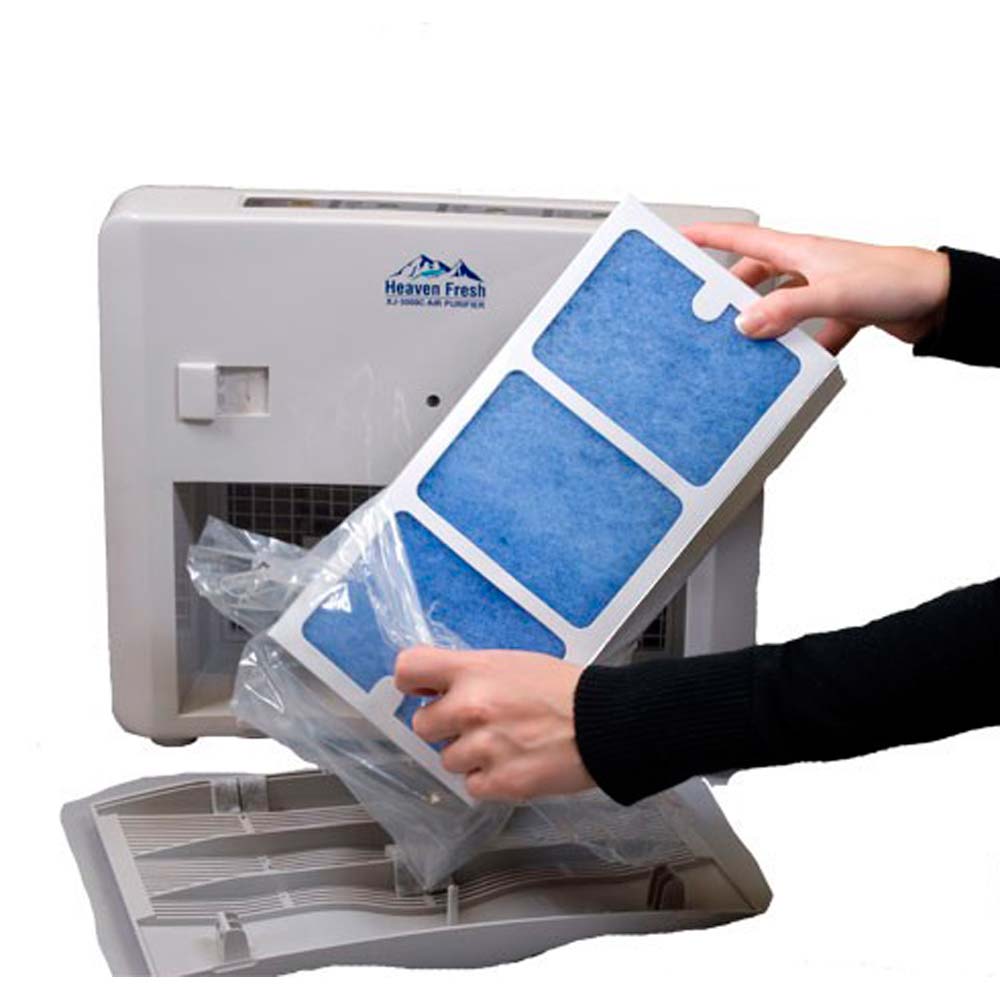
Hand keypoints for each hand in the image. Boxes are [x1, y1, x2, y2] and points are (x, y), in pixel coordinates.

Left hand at [394, 646, 593, 800]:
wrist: (604, 722)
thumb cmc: (564, 690)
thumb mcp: (511, 663)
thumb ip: (471, 674)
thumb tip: (439, 686)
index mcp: (473, 671)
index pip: (409, 669)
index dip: (411, 683)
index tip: (421, 691)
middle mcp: (471, 707)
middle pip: (422, 724)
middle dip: (444, 727)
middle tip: (477, 723)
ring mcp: (483, 747)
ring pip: (447, 759)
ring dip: (470, 756)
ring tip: (505, 742)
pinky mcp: (499, 781)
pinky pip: (472, 786)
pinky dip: (489, 779)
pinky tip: (514, 762)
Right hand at [682, 223, 950, 353]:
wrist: (940, 298)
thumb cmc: (894, 280)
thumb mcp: (832, 294)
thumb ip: (786, 310)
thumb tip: (744, 324)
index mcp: (799, 250)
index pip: (742, 237)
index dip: (710, 236)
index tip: (681, 238)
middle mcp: (808, 266)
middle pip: (756, 274)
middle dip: (731, 291)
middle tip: (708, 310)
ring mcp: (823, 289)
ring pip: (780, 305)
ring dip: (766, 323)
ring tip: (747, 342)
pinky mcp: (839, 312)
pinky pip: (808, 331)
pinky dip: (801, 346)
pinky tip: (797, 361)